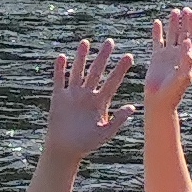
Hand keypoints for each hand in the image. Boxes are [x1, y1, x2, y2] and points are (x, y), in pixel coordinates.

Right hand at [38, 37, 136, 168]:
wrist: (65, 149)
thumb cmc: (87, 143)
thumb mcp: (105, 132)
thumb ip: (118, 120)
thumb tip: (133, 107)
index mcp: (101, 102)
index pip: (112, 82)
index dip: (120, 70)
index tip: (129, 57)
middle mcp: (88, 94)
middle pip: (96, 71)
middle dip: (103, 57)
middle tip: (110, 42)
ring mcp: (73, 94)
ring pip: (78, 71)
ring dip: (81, 58)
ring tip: (85, 42)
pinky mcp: (59, 97)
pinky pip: (60, 80)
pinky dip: (60, 69)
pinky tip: (62, 57)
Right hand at [142, 3, 191, 103]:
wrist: (159, 101)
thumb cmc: (174, 92)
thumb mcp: (183, 77)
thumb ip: (186, 61)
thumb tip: (189, 43)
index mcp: (191, 59)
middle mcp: (181, 55)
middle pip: (185, 34)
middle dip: (186, 22)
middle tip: (185, 9)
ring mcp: (169, 56)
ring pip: (172, 36)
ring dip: (174, 24)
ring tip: (174, 11)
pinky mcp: (157, 58)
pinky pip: (158, 42)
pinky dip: (158, 32)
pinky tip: (157, 22)